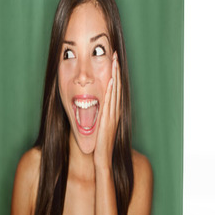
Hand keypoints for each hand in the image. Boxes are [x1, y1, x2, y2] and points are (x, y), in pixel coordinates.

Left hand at [94, 52, 120, 170]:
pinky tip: (111, 81)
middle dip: (116, 71)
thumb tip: (96, 108)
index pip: (116, 90)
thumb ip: (101, 116)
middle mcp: (116, 112)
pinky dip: (111, 91)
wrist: (103, 158)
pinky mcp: (108, 120)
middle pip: (117, 87)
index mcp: (114, 112)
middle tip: (115, 55)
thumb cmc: (101, 144)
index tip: (113, 63)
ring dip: (115, 76)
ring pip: (115, 92)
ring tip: (114, 61)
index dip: (115, 75)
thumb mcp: (101, 126)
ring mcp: (113, 115)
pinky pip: (110, 103)